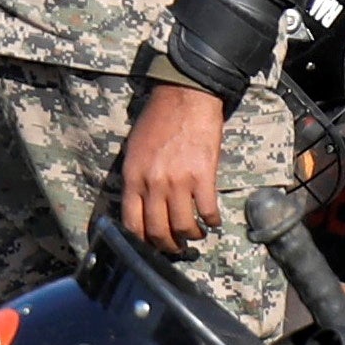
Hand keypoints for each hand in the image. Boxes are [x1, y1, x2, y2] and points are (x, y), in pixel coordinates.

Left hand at [116, 78, 226, 250]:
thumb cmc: (158, 120)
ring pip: (183, 226)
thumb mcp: (134, 149)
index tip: (149, 246)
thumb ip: (136, 178)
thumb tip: (139, 205)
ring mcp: (178, 181)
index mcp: (133, 177)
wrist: (185, 97)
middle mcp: (153, 183)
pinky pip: (207, 210)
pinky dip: (211, 222)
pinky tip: (213, 222)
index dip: (141, 241)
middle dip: (167, 245)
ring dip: (191, 236)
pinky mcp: (203, 176)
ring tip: (196, 235)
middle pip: (157, 230)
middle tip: (176, 247)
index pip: (132, 222)